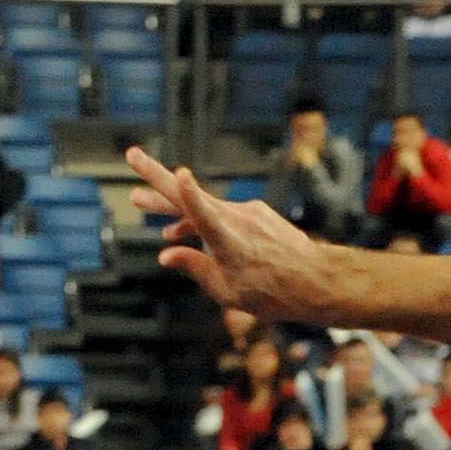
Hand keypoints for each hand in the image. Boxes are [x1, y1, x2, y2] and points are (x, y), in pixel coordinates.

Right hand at [125, 149, 331, 322]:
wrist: (319, 282)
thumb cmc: (276, 293)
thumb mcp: (229, 292)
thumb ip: (195, 268)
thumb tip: (165, 255)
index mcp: (229, 240)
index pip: (206, 214)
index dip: (190, 195)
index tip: (180, 173)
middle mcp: (239, 219)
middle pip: (191, 196)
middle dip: (157, 179)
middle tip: (131, 156)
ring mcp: (249, 212)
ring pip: (204, 205)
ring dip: (173, 207)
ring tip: (140, 203)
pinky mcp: (258, 213)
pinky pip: (222, 214)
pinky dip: (202, 220)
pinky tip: (180, 232)